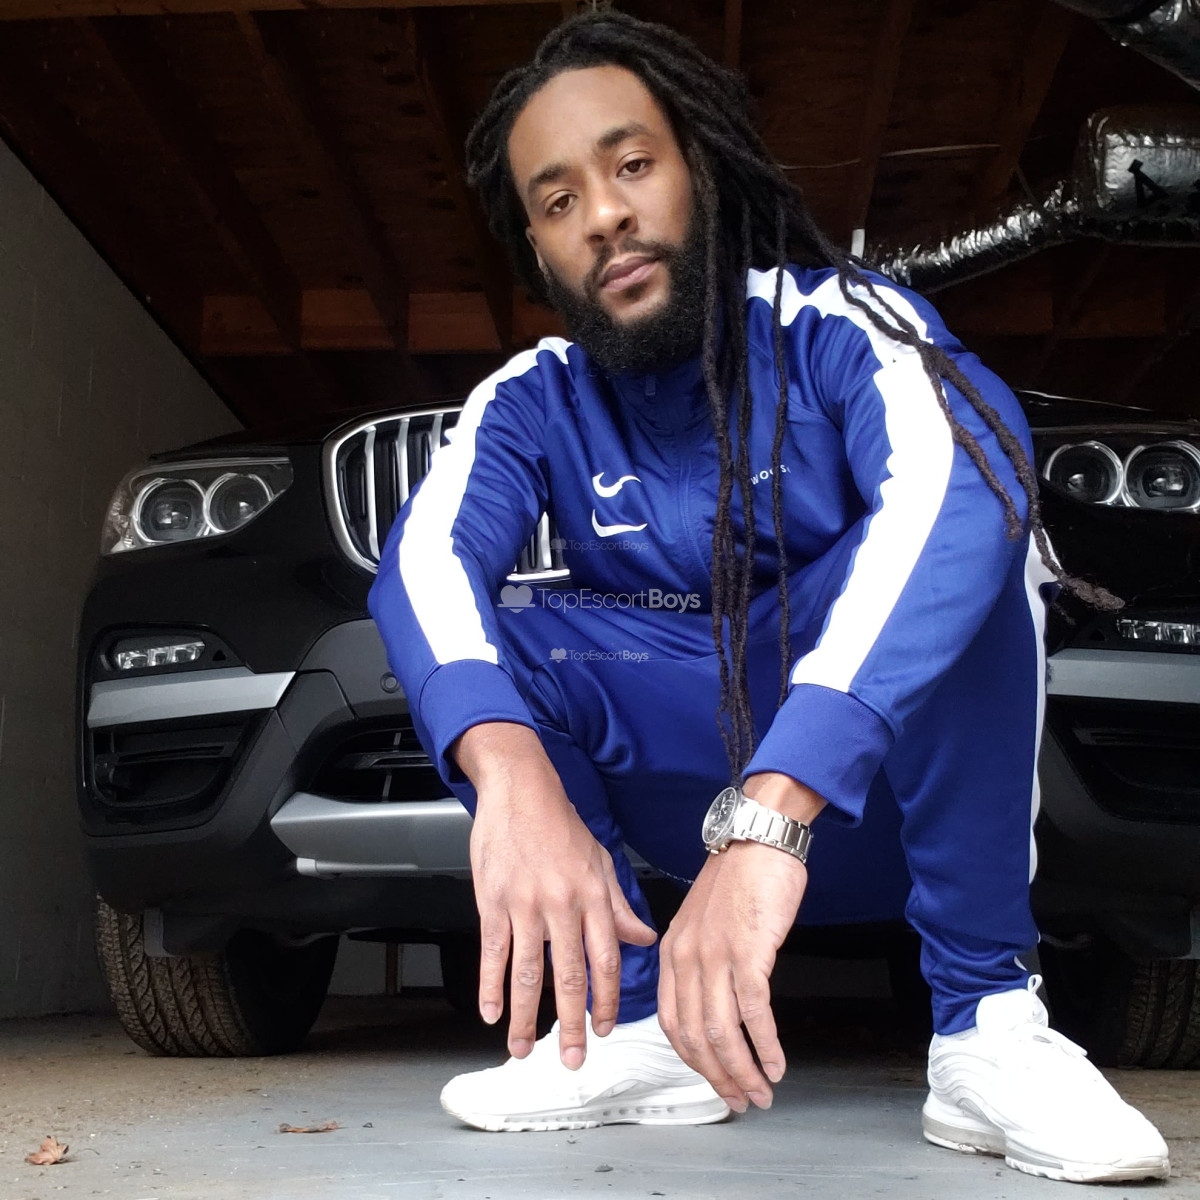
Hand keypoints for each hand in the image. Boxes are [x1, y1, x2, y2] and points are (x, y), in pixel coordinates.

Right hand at [455, 723, 656, 1069]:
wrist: (520, 789)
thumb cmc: (559, 823)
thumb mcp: (600, 862)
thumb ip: (619, 906)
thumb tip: (644, 938)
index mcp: (593, 896)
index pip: (605, 960)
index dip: (605, 999)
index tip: (603, 1029)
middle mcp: (562, 905)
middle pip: (568, 975)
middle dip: (571, 1023)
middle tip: (572, 1059)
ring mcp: (525, 904)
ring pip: (528, 972)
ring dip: (526, 1016)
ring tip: (523, 1049)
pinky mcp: (493, 901)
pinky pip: (493, 952)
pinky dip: (491, 985)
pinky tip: (491, 1012)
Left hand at [657, 772, 823, 1111]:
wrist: (758, 840)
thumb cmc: (738, 877)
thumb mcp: (702, 920)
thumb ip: (699, 959)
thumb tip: (710, 1001)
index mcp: (671, 952)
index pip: (672, 1022)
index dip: (694, 1060)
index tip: (714, 1080)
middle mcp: (686, 958)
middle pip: (695, 1035)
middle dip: (719, 1076)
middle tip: (741, 1100)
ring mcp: (715, 955)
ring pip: (722, 1031)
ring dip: (742, 1070)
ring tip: (761, 1092)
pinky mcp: (748, 951)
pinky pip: (753, 1012)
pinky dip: (764, 1045)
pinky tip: (776, 1063)